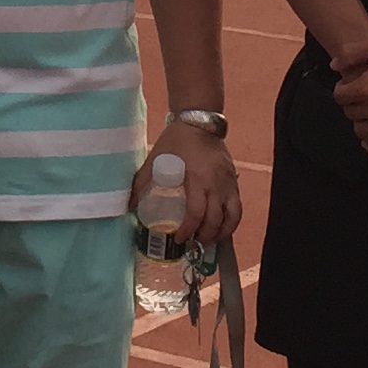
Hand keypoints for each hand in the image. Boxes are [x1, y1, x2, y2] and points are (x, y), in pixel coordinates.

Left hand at [144, 123, 243, 248]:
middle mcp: (216, 185)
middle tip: (193, 244)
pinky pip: (237, 208)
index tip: (179, 238)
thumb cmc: (176, 141)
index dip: (188, 230)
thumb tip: (129, 204)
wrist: (200, 123)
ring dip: (222, 233)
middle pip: (215, 220)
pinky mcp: (234, 182)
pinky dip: (231, 222)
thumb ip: (142, 181)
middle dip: (205, 237)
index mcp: (196, 180)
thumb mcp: (155, 159)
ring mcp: (228, 184)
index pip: (196, 213)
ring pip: (232, 217)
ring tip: (209, 240)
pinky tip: (221, 227)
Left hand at [331, 33, 367, 171]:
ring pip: (363, 132)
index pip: (340, 96)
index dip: (344, 89)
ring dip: (363, 123)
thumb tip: (334, 66)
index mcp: (366, 88)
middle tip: (363, 98)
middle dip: (353, 105)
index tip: (352, 86)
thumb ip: (351, 54)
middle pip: (351, 114)